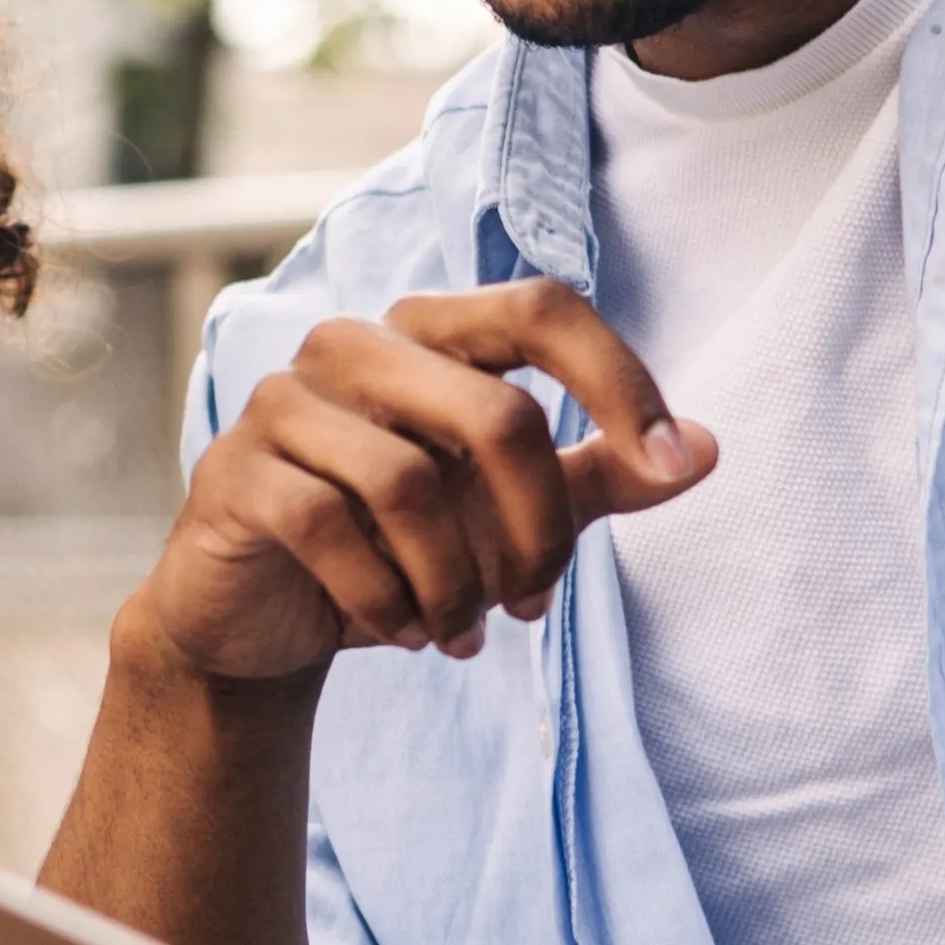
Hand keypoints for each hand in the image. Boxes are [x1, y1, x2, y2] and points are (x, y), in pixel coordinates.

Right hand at [125, 286, 712, 689]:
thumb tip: (709, 449)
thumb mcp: (509, 515)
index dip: (618, 379)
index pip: (541, 308)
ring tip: (461, 637)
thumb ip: (601, 475)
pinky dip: (383, 600)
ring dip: (456, 586)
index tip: (670, 466)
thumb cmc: (393, 547)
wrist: (260, 619)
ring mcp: (285, 401)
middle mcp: (355, 345)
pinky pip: (330, 527)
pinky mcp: (235, 472)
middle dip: (538, 531)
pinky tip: (399, 632)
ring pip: (411, 484)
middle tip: (537, 604)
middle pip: (495, 415)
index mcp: (432, 334)